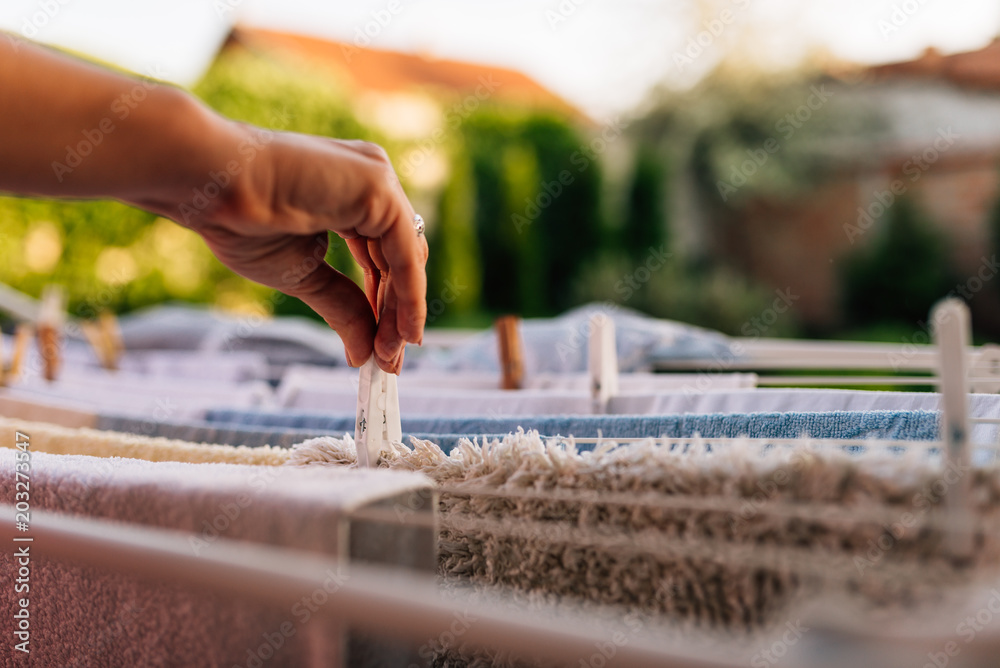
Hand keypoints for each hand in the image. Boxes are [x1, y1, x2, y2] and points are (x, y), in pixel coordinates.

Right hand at [179, 130, 426, 372]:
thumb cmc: (241, 221)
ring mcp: (377, 180)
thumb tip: (365, 354)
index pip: (384, 257)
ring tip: (388, 357)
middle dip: (396, 314)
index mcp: (352, 193)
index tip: (383, 349)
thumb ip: (342, 307)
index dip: (386, 305)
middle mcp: (371, 181)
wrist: (209, 187)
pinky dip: (409, 297)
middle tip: (390, 362)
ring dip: (400, 313)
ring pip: (407, 259)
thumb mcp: (303, 275)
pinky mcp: (378, 187)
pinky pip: (406, 253)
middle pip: (401, 259)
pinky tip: (404, 333)